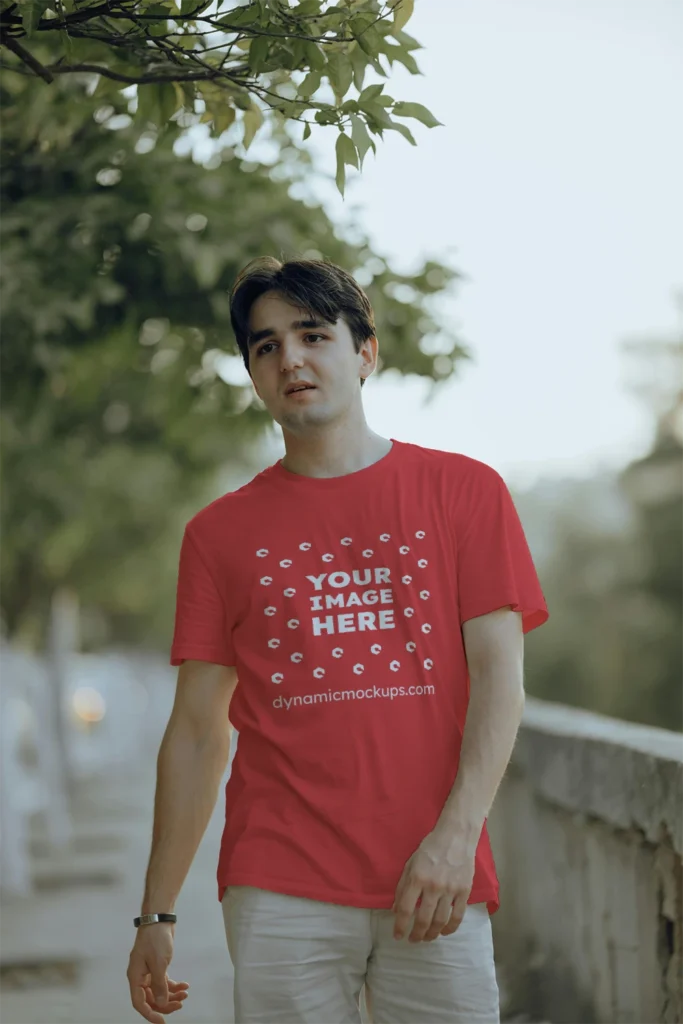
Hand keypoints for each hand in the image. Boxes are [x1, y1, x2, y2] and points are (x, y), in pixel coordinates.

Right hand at [127, 923, 188, 1022]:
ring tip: (185, 993)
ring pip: (159, 991)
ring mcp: (148, 971)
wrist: (160, 919)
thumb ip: (159, 985)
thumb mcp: (159, 963)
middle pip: (150, 998)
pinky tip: (185, 985)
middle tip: (180, 1004)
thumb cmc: (156, 939)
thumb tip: (161, 1003)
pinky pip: (164, 981)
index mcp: (135, 977)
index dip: (149, 1014)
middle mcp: (140, 976)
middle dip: (165, 1003)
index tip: (162, 1021)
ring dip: (172, 994)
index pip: (139, 1002)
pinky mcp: (157, 966)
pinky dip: (174, 984)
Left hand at [392, 827, 475, 942]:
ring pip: (440, 921)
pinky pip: (458, 916)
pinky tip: (444, 932)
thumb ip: (402, 886)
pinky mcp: (465, 891)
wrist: (456, 836)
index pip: (405, 908)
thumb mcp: (411, 863)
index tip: (397, 936)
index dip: (400, 926)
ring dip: (432, 934)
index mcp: (417, 877)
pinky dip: (450, 928)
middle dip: (416, 934)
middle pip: (423, 919)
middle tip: (413, 940)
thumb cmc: (430, 848)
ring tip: (426, 938)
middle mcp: (433, 886)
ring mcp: (450, 889)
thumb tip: (395, 910)